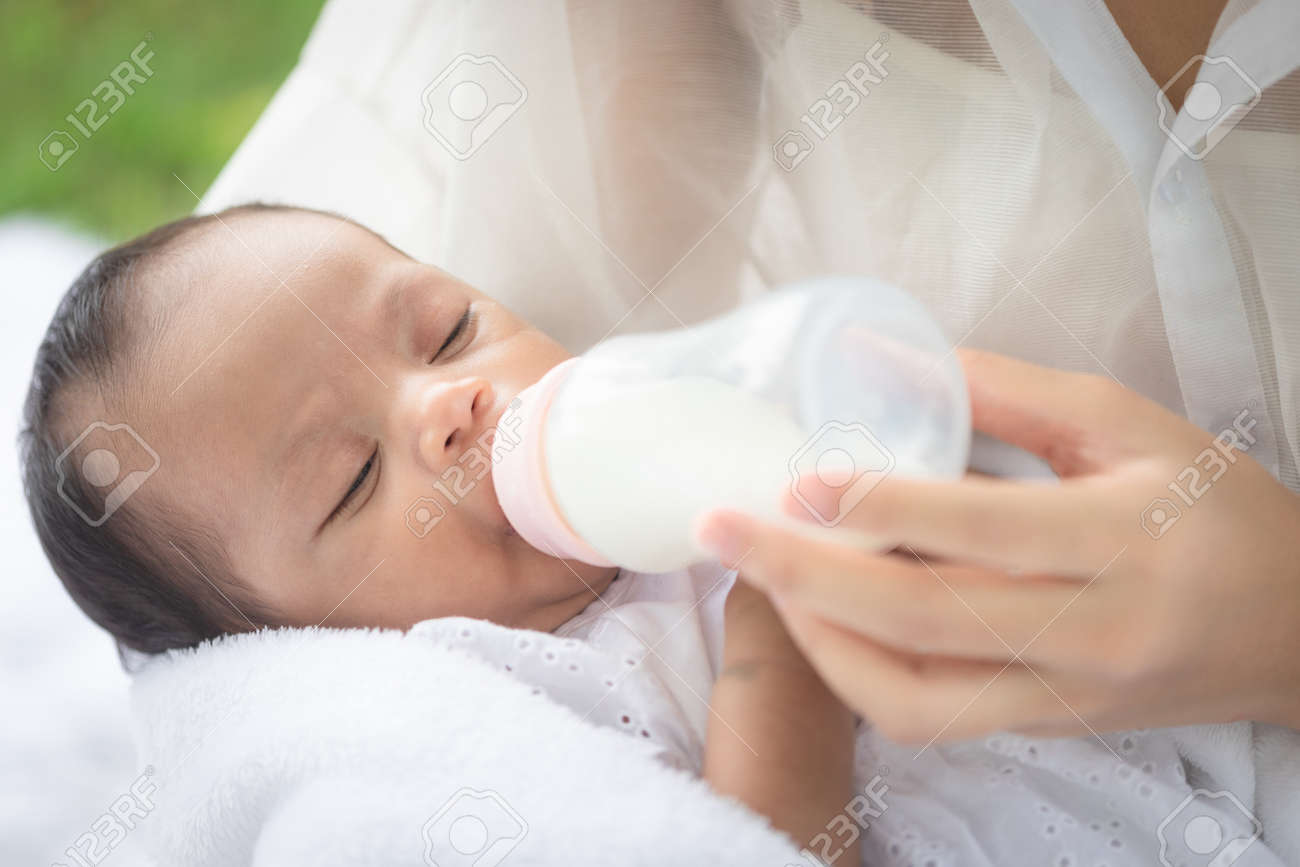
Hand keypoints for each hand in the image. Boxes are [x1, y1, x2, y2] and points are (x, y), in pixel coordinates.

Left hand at [697, 349, 1299, 744]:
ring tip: (762, 577)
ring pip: (914, 693)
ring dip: (820, 639)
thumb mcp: (1129, 424)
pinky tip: (822, 624)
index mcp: (1125, 535)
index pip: (981, 527)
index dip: (879, 506)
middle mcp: (1093, 629)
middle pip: (923, 616)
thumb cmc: (1212, 510)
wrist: (1292, 629)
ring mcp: (1065, 693)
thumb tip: (888, 358)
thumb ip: (1008, 391)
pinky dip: (859, 677)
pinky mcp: (1045, 725)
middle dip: (804, 574)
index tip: (795, 479)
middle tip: (722, 530)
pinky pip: (931, 718)